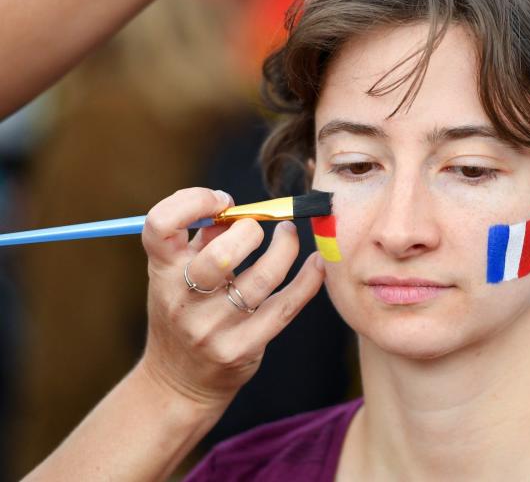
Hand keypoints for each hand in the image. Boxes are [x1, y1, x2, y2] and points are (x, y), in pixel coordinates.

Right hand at [138, 188, 324, 409]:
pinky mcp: (241, 348)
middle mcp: (182, 299)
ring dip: (285, 248)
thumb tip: (236, 207)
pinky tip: (316, 263)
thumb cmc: (185, 310)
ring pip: (261, 279)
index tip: (221, 200)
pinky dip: (308, 280)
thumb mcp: (178, 273)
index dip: (192, 201)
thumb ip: (202, 237)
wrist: (177, 382)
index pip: (161, 224)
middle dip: (249, 230)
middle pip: (221, 255)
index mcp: (161, 271)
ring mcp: (211, 328)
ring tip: (289, 235)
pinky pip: (285, 307)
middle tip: (258, 227)